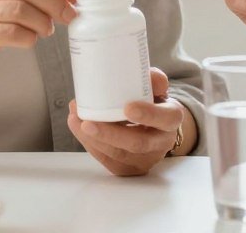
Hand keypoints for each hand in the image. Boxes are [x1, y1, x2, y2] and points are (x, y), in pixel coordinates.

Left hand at [68, 68, 187, 176]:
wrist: (155, 129)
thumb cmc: (152, 103)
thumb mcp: (156, 89)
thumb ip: (153, 80)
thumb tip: (146, 76)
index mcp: (171, 120)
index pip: (165, 118)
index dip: (148, 114)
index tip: (128, 107)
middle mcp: (161, 144)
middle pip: (137, 143)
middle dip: (110, 134)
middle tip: (88, 122)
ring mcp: (144, 160)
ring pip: (118, 154)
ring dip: (93, 139)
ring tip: (74, 119)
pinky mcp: (128, 169)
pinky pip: (107, 159)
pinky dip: (90, 144)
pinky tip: (78, 128)